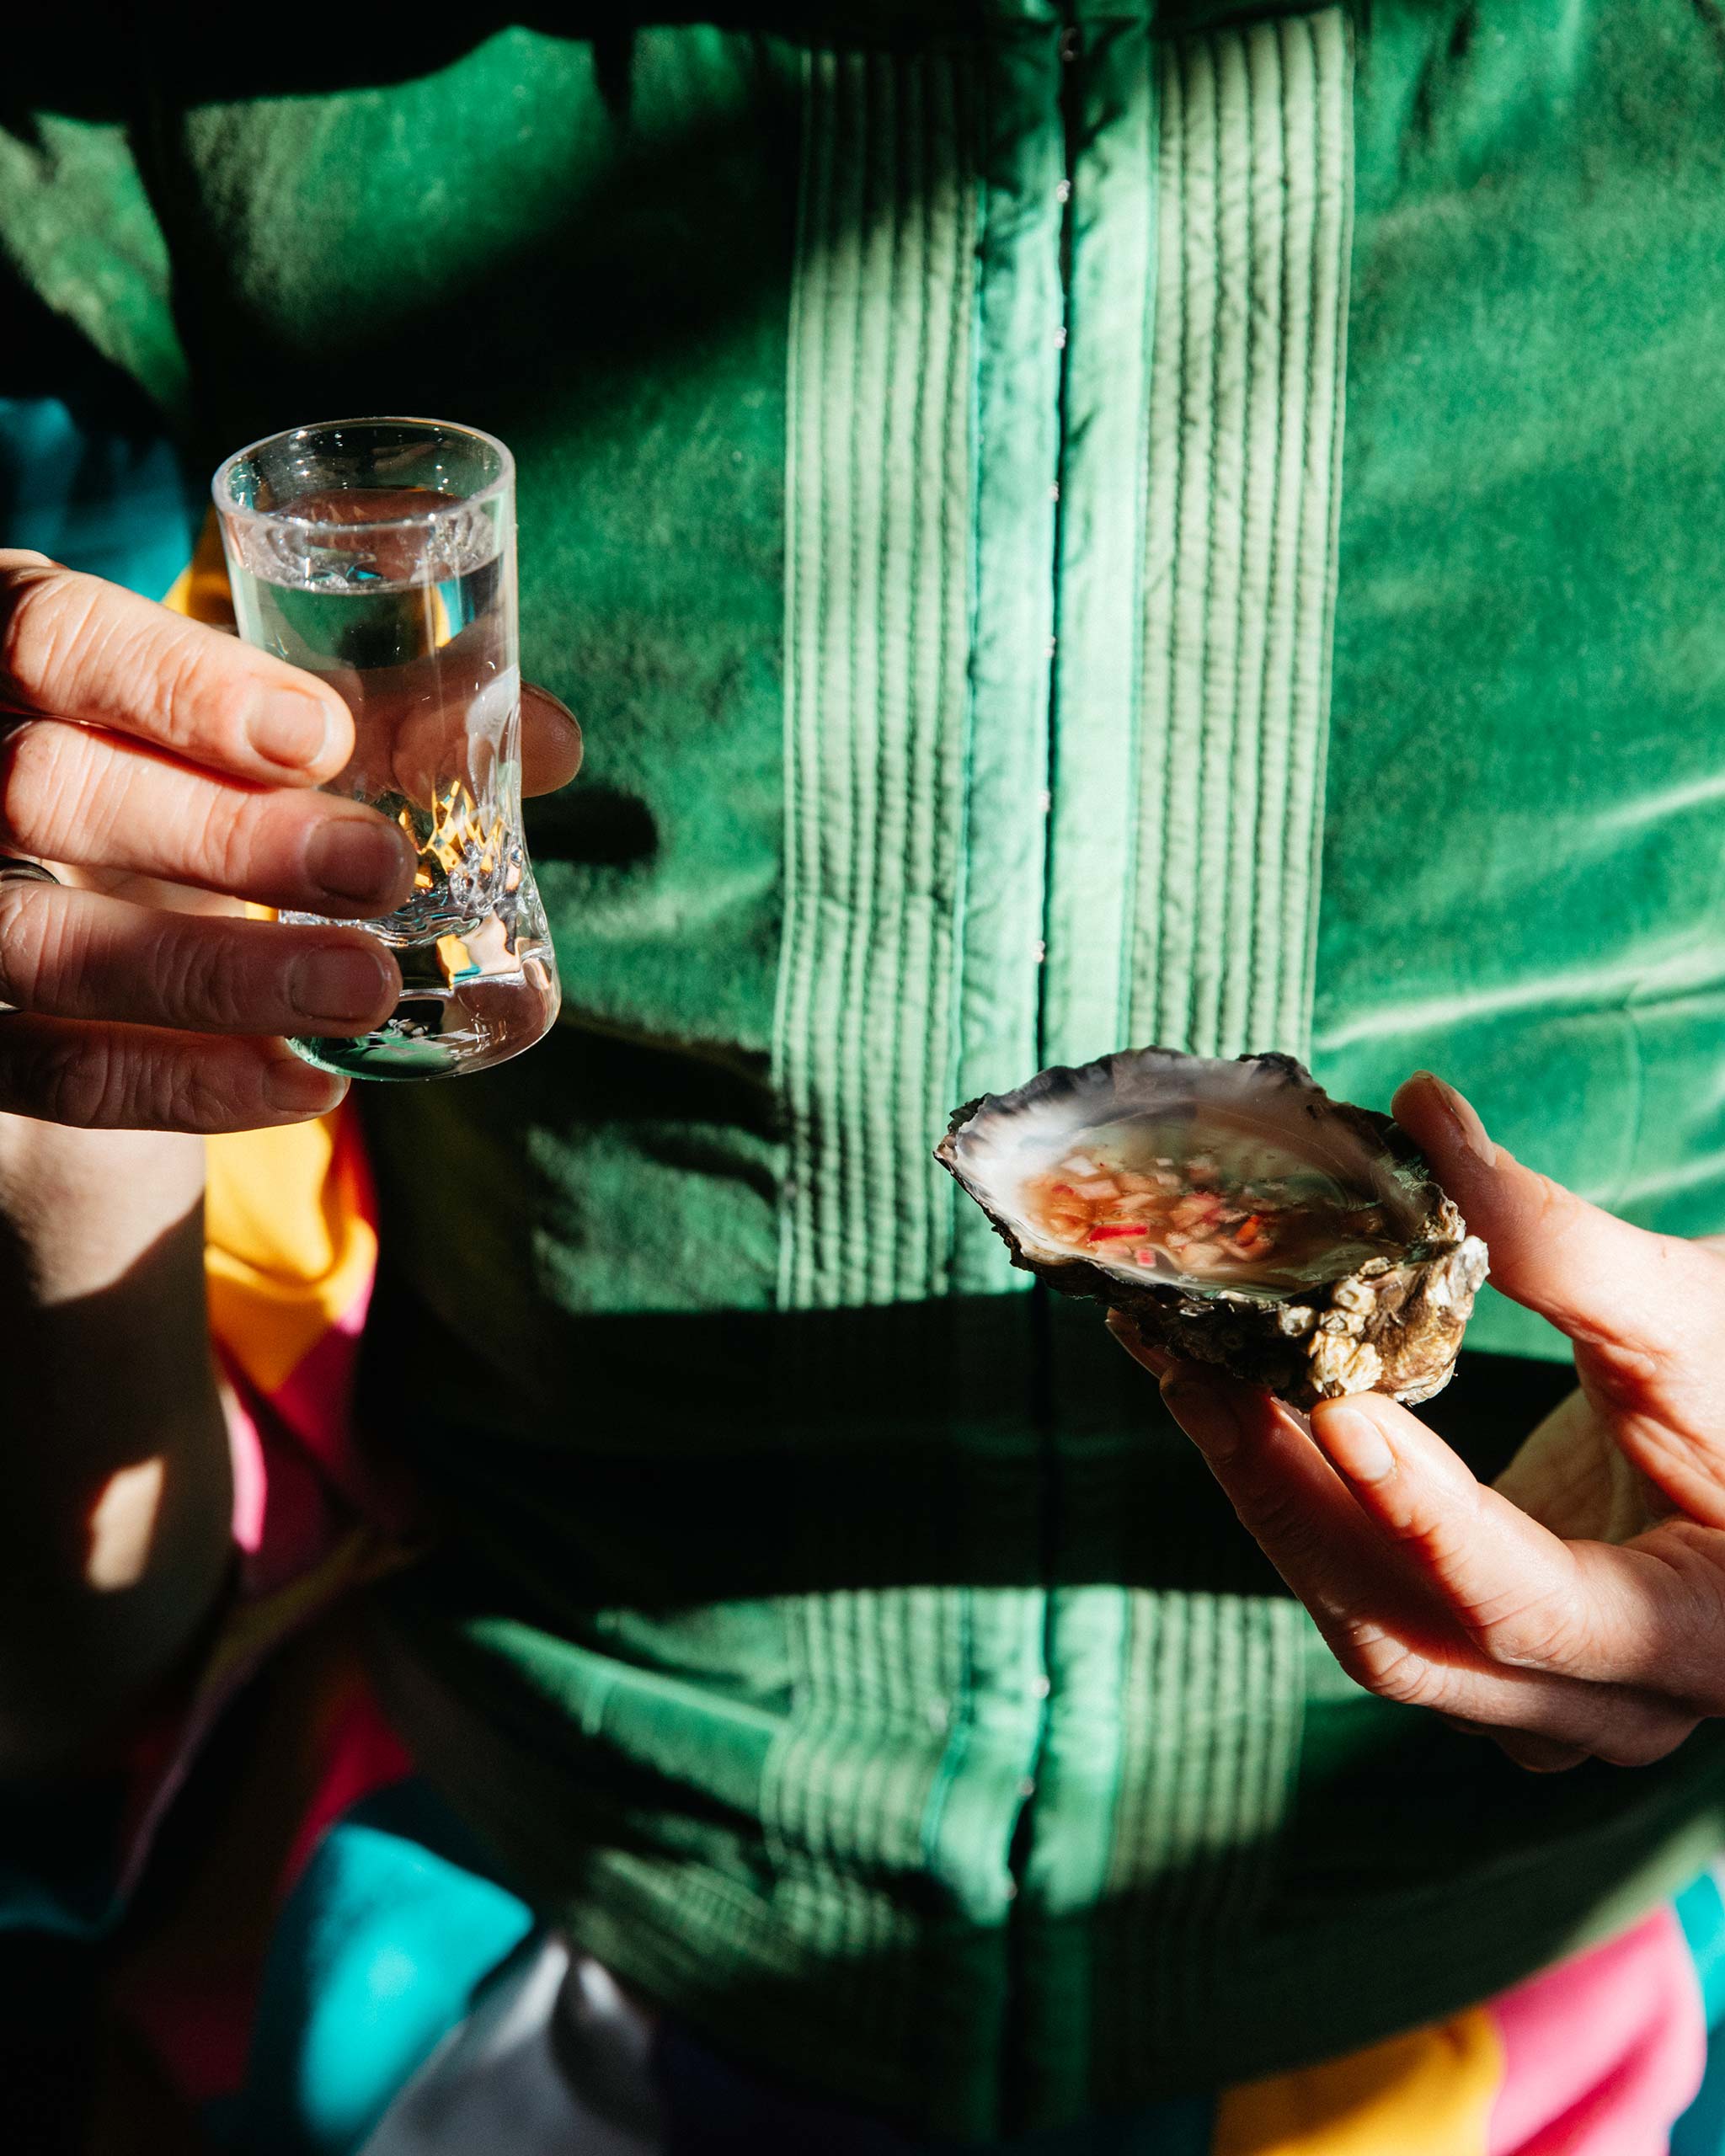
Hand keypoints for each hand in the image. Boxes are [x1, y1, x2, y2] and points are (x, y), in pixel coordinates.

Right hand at [0, 551, 581, 1129]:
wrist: (84, 942)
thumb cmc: (184, 786)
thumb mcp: (258, 741)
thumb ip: (389, 723)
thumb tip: (549, 738)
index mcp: (10, 650)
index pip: (51, 638)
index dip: (178, 686)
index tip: (319, 738)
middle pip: (42, 789)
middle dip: (224, 837)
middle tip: (383, 870)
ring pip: (40, 944)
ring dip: (216, 975)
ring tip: (368, 993)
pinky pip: (56, 1075)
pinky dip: (189, 1084)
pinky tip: (310, 1084)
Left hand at [1117, 1070, 1724, 1772]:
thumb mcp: (1687, 1312)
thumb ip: (1557, 1235)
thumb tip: (1421, 1107)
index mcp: (1693, 1640)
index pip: (1526, 1608)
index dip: (1424, 1517)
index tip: (1336, 1406)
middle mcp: (1604, 1704)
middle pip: (1407, 1633)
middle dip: (1289, 1496)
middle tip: (1199, 1366)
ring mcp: (1533, 1693)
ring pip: (1364, 1620)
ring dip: (1269, 1494)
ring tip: (1189, 1367)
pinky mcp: (1477, 1649)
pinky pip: (1363, 1590)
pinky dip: (1293, 1498)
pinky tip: (1230, 1400)